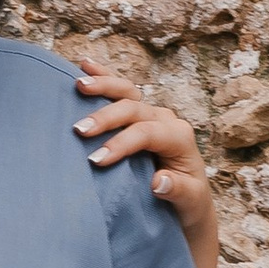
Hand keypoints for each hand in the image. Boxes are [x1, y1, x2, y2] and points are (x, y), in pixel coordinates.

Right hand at [74, 68, 219, 267]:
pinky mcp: (139, 115)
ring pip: (127, 92)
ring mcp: (151, 114)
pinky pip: (122, 91)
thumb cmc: (188, 202)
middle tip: (79, 130)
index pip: (146, 133)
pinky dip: (105, 77)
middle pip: (134, 109)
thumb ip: (178, 191)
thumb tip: (160, 181)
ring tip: (79, 84)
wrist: (188, 200)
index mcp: (179, 138)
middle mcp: (165, 120)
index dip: (121, 143)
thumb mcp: (189, 202)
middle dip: (106, 117)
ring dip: (103, 86)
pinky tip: (85, 65)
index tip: (96, 161)